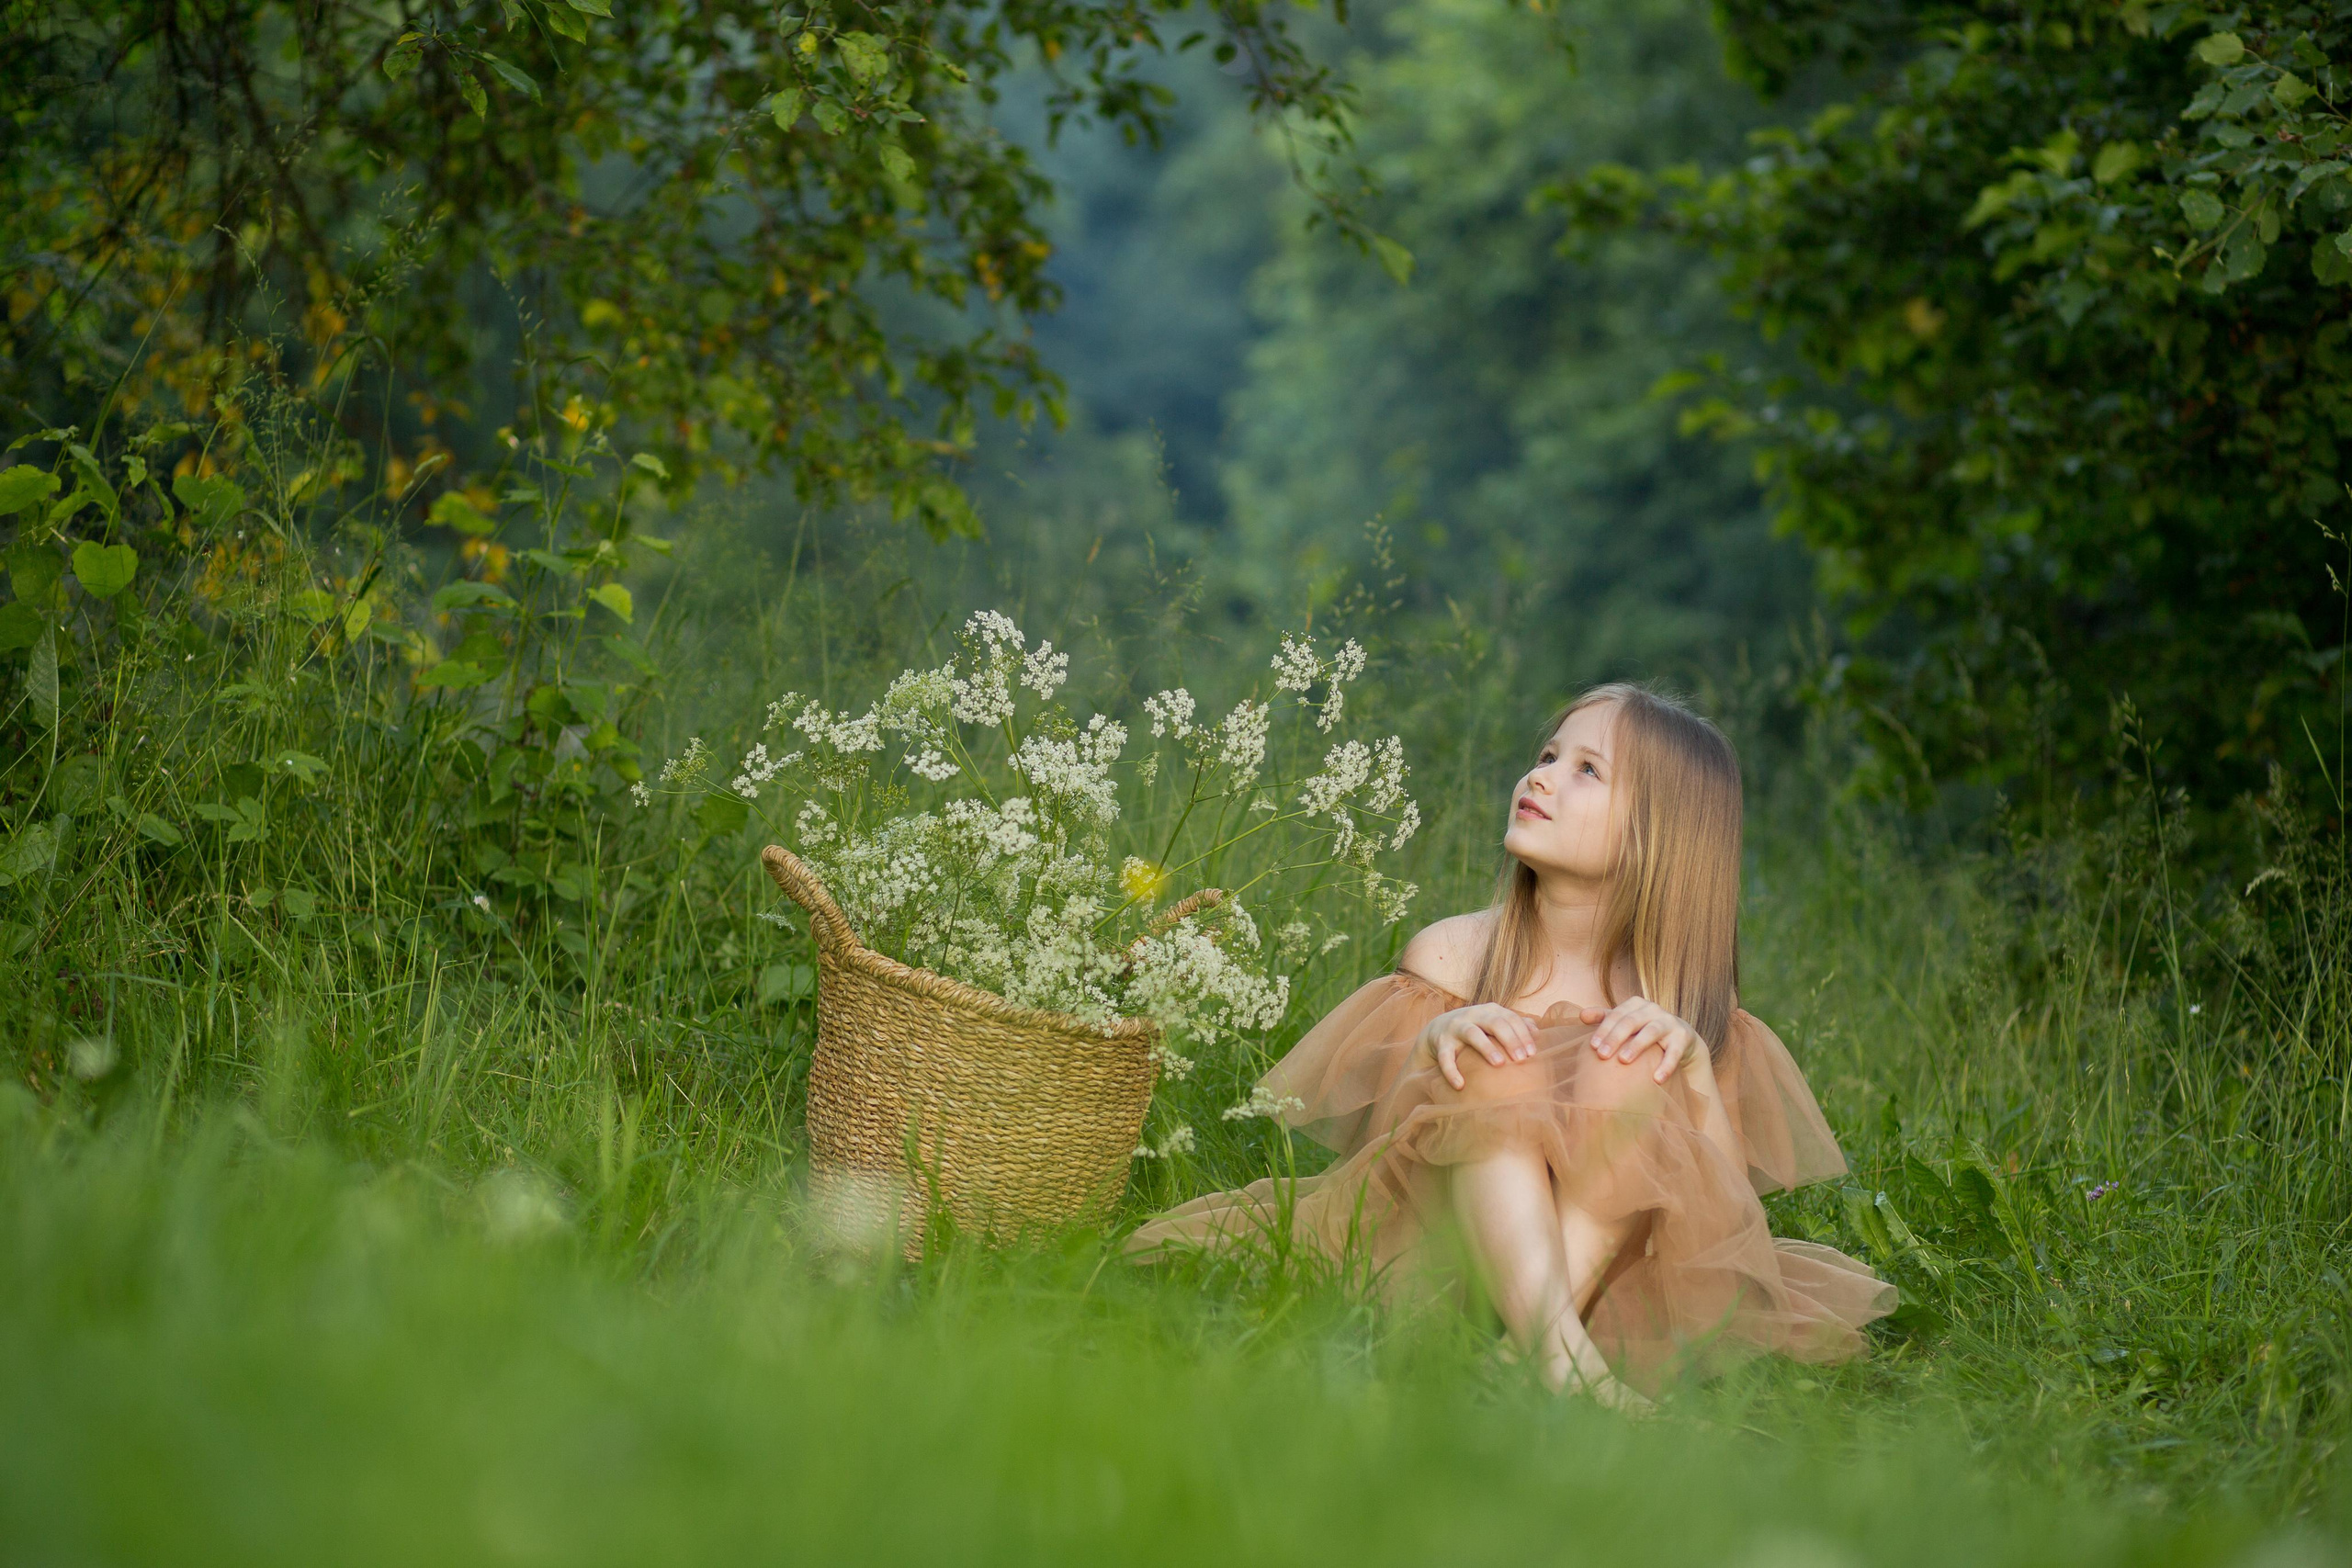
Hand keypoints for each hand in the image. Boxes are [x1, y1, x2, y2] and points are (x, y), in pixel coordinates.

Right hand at [1419, 1004, 1538, 1089]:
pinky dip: (1451, 1071)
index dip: (1522, 1034)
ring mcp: (1455, 1028)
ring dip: (1486, 1048)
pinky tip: (1460, 1085)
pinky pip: (1445, 1057)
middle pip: (1495, 1022)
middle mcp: (1472, 1015)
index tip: (1533, 1053)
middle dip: (1510, 1040)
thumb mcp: (1494, 1023)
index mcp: (1489, 1011)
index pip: (1510, 1018)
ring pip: (1472, 1033)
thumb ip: (1515, 1025)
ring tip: (1499, 1064)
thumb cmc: (1476, 1029)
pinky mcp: (1441, 1043)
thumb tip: (1537, 1032)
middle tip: (1521, 1059)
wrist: (1438, 1030)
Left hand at [1583, 996, 1706, 1084]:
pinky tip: (1656, 1079)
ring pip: (1651, 1032)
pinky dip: (1666, 1065)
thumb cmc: (1644, 1030)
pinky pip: (1674, 1052)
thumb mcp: (1625, 1022)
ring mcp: (1669, 1022)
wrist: (1681, 1039)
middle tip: (1602, 1055)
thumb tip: (1580, 1015)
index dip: (1604, 1029)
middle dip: (1615, 1038)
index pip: (1616, 1015)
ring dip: (1637, 1046)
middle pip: (1631, 1021)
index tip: (1593, 1047)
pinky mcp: (1683, 1037)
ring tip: (1624, 1061)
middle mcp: (1653, 1009)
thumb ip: (1604, 1018)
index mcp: (1636, 1004)